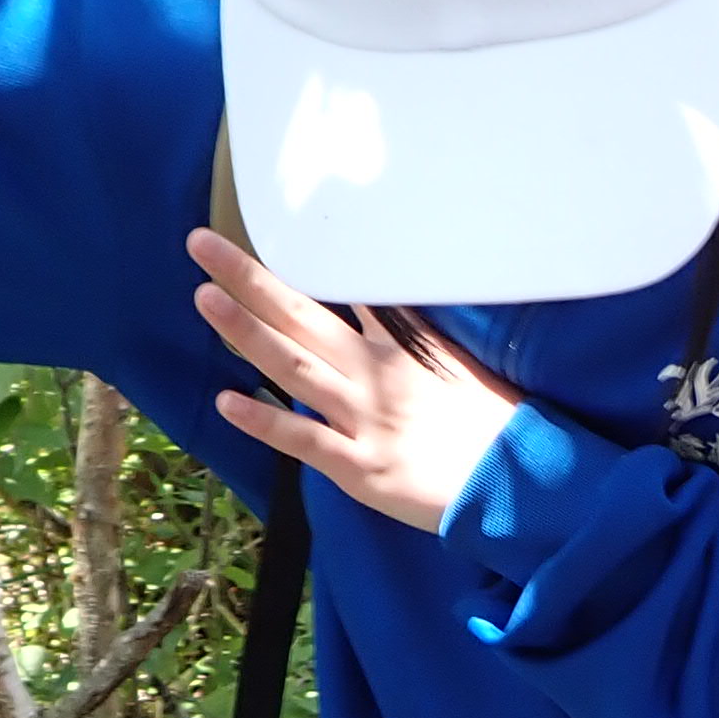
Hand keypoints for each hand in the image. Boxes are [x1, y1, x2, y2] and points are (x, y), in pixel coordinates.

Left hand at [194, 230, 521, 530]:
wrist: (517, 484)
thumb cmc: (493, 427)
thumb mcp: (454, 366)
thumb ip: (411, 337)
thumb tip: (379, 303)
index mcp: (397, 349)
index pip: (338, 296)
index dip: (294, 266)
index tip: (254, 234)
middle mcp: (373, 376)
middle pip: (302, 318)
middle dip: (250, 279)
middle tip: (201, 243)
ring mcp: (364, 419)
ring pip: (295, 368)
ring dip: (247, 332)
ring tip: (204, 298)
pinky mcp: (361, 467)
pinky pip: (306, 440)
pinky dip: (265, 421)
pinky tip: (227, 401)